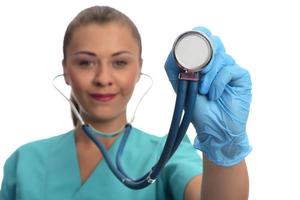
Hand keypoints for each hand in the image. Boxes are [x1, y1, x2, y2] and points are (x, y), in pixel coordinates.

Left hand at [165, 27, 251, 165]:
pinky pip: (230, 69)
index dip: (197, 37)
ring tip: (202, 91)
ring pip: (221, 57)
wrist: (214, 129)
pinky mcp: (242, 77)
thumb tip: (174, 50)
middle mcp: (218, 63)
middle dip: (202, 56)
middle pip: (214, 41)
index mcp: (204, 62)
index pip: (203, 37)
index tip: (186, 50)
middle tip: (195, 72)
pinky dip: (218, 82)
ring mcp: (230, 69)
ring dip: (208, 75)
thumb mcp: (180, 86)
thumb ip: (174, 68)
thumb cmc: (198, 110)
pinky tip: (214, 95)